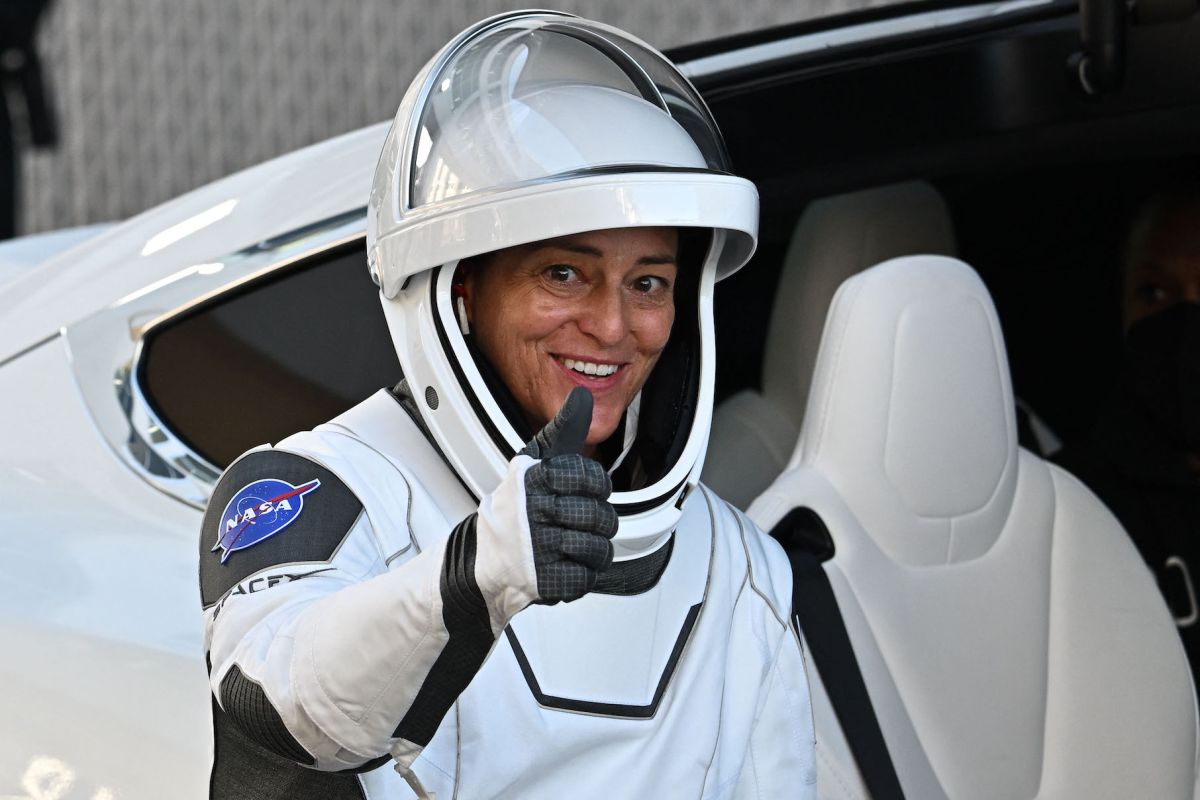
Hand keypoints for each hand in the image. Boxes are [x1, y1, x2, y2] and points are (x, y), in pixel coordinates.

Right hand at [466, 388, 617, 629]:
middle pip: (602, 518)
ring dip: (592, 551)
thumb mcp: (535, 462)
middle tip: (579, 522)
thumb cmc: (514, 508)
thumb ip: (564, 431)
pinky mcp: (543, 581)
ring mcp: (538, 549)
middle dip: (597, 522)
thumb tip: (582, 395)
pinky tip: (565, 564)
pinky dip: (581, 574)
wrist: (484, 559)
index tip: (584, 490)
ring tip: (573, 544)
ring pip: (599, 550)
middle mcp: (534, 512)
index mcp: (535, 479)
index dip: (596, 487)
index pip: (592, 480)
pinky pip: (587, 578)